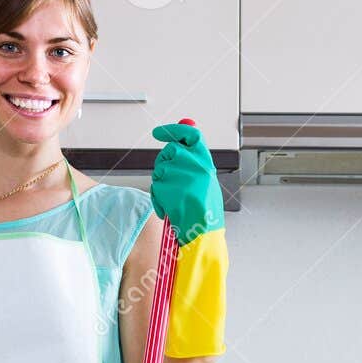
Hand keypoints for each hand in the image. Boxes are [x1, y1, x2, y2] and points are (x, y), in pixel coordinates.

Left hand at [150, 123, 223, 244]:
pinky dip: (159, 198)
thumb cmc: (204, 210)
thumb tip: (178, 137)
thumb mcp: (205, 180)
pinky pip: (156, 186)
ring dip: (162, 183)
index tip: (158, 132)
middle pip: (170, 150)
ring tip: (175, 198)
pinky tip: (170, 207)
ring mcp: (182, 177)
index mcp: (206, 162)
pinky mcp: (169, 189)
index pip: (189, 134)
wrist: (202, 232)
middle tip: (168, 177)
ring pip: (160, 169)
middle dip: (165, 162)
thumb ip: (192, 159)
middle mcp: (195, 165)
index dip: (173, 130)